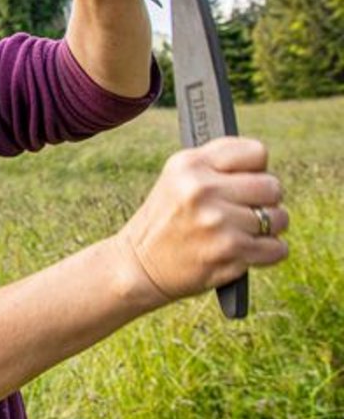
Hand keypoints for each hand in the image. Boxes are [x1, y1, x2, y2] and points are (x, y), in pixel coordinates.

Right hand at [116, 137, 288, 304]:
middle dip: (265, 201)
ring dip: (268, 229)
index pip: (256, 153)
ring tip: (241, 232)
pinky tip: (244, 251)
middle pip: (273, 186)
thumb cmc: (166, 220)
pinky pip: (278, 248)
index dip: (255, 170)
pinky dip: (267, 252)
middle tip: (243, 211)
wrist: (138, 266)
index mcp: (189, 164)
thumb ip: (218, 164)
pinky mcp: (230, 251)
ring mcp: (217, 221)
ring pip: (279, 218)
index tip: (241, 183)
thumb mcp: (177, 178)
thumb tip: (265, 166)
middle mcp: (202, 189)